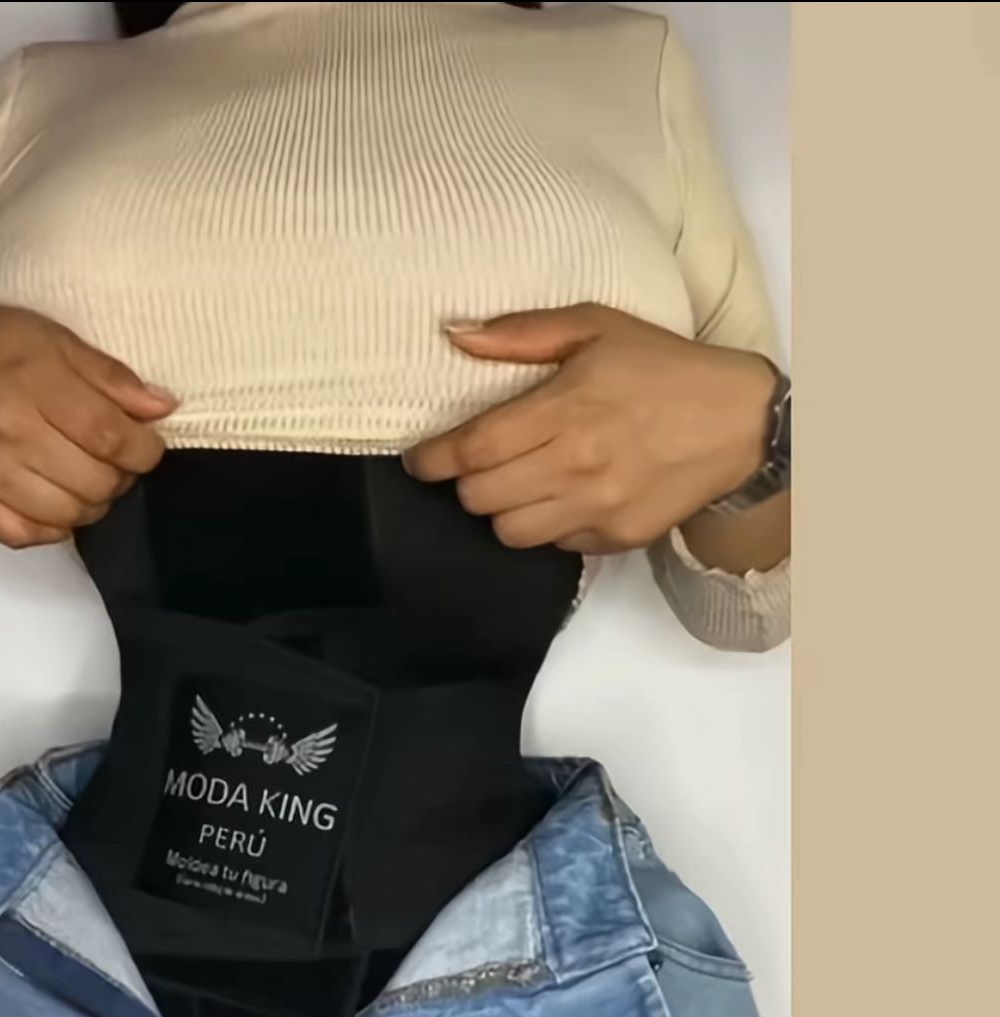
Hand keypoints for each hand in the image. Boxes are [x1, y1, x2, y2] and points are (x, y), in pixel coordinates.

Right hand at [0, 304, 176, 547]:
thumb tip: (163, 408)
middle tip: (113, 460)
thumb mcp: (48, 338)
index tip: (148, 447)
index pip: (111, 436)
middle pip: (95, 481)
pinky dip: (53, 526)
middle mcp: (4, 431)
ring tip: (85, 478)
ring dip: (92, 502)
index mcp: (31, 381)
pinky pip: (27, 536)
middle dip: (120, 476)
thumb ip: (108, 375)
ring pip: (69, 514)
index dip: (144, 451)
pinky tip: (55, 500)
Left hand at [402, 304, 776, 553]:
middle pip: (480, 498)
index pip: (472, 450)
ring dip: (501, 510)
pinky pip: (554, 547)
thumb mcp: (596, 326)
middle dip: (465, 483)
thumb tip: (453, 335)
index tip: (418, 461)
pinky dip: (546, 526)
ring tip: (518, 484)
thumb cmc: (662, 366)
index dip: (432, 460)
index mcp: (565, 409)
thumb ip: (520, 333)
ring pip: (509, 532)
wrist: (741, 421)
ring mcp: (598, 508)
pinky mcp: (617, 538)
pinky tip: (563, 498)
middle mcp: (576, 465)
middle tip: (479, 465)